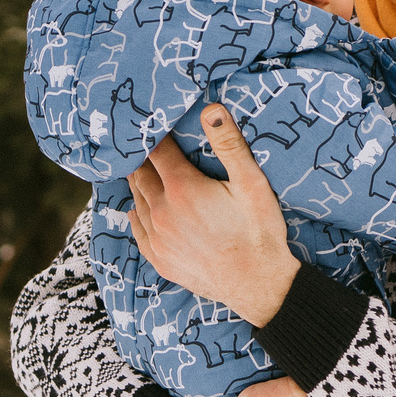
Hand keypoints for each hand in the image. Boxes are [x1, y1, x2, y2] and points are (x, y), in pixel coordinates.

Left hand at [127, 106, 299, 325]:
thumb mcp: (252, 184)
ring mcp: (158, 238)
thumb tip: (211, 110)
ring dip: (139, 185)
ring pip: (136, 201)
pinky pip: (137, 230)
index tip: (155, 124)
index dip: (155, 135)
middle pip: (140, 175)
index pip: (157, 151)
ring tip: (142, 173)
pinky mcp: (160, 260)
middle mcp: (162, 212)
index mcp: (182, 189)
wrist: (258, 286)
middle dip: (143, 159)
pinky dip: (137, 214)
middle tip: (145, 146)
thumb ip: (229, 145)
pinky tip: (140, 209)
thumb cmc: (259, 233)